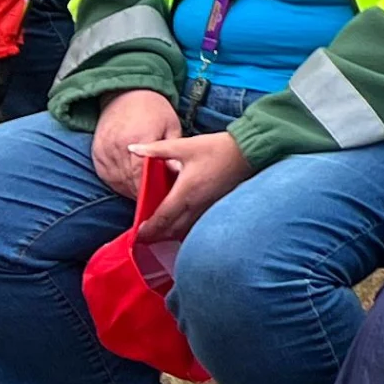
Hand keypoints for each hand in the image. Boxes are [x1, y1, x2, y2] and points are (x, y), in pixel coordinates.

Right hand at [90, 87, 182, 195]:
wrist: (126, 93)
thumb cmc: (154, 110)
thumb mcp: (171, 125)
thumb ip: (172, 150)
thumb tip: (177, 172)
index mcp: (139, 138)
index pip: (140, 173)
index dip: (147, 188)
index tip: (157, 199)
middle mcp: (118, 146)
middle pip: (127, 180)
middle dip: (140, 192)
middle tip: (153, 202)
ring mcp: (104, 150)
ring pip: (115, 180)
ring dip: (128, 190)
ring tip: (142, 196)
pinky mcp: (96, 152)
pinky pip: (105, 175)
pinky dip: (116, 183)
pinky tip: (128, 186)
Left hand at [128, 128, 252, 244]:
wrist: (249, 151)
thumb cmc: (217, 148)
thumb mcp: (184, 146)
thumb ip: (157, 149)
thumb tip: (133, 149)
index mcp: (185, 192)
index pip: (162, 218)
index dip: (148, 229)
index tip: (137, 234)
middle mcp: (196, 204)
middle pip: (172, 229)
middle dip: (156, 235)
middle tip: (143, 236)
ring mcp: (208, 207)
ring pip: (185, 230)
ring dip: (170, 233)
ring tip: (159, 233)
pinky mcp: (216, 206)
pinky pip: (196, 224)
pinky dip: (184, 228)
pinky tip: (180, 224)